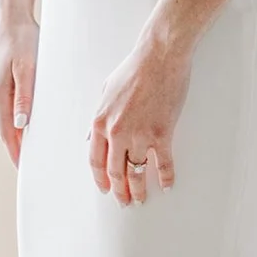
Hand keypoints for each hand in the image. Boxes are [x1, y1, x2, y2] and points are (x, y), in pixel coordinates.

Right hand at [0, 13, 38, 165]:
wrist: (10, 17)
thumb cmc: (23, 39)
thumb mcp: (28, 67)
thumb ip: (25, 96)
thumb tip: (21, 124)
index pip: (8, 131)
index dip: (15, 151)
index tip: (23, 168)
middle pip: (5, 126)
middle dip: (16, 145)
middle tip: (29, 163)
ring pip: (5, 115)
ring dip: (16, 131)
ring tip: (29, 146)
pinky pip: (6, 104)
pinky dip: (15, 115)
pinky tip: (25, 119)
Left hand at [87, 31, 190, 204]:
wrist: (160, 56)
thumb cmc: (135, 69)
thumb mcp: (106, 91)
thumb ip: (98, 117)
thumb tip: (90, 137)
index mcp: (101, 121)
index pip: (95, 160)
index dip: (100, 179)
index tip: (105, 189)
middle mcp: (117, 132)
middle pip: (115, 172)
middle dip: (119, 190)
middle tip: (124, 201)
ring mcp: (140, 134)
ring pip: (136, 173)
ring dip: (138, 190)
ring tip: (141, 199)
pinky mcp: (162, 134)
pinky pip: (162, 163)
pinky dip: (165, 177)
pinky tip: (166, 185)